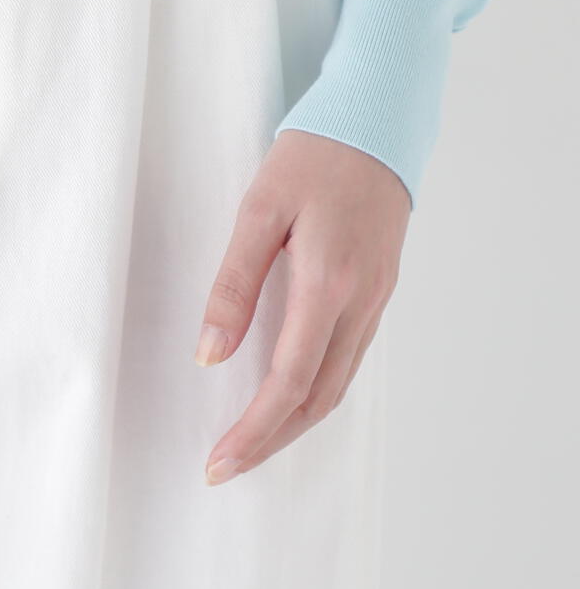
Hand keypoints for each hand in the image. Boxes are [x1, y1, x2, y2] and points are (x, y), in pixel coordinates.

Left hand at [194, 128, 407, 484]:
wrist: (376, 121)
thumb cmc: (311, 157)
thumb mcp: (258, 210)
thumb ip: (233, 284)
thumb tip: (209, 356)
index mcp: (328, 284)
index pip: (289, 381)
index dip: (254, 430)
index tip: (218, 462)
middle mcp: (361, 303)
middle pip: (318, 398)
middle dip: (272, 441)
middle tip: (225, 467)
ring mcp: (376, 299)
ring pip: (338, 384)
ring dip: (295, 422)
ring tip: (250, 443)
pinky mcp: (378, 290)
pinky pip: (348, 358)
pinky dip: (317, 390)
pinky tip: (288, 395)